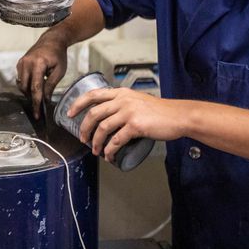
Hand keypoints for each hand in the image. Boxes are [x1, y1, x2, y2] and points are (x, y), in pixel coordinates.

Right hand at [15, 32, 68, 118]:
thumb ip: (51, 85)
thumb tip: (45, 99)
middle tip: (39, 105)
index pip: (35, 87)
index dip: (36, 102)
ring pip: (21, 84)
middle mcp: (27, 62)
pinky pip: (21, 78)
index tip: (37, 114)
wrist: (51, 40)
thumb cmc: (58, 55)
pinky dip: (27, 83)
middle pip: (25, 87)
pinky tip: (35, 82)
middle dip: (32, 97)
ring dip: (29, 90)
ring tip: (39, 91)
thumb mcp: (59, 71)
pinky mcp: (20, 63)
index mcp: (39, 63)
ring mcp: (22, 62)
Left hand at [67, 87, 184, 162]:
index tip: (70, 113)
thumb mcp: (138, 100)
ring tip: (96, 150)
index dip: (78, 104)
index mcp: (121, 93)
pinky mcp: (136, 125)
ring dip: (96, 142)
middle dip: (84, 128)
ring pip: (102, 128)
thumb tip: (109, 115)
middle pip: (94, 114)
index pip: (93, 95)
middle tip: (83, 138)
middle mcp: (123, 100)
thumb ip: (124, 103)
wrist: (179, 116)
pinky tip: (109, 155)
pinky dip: (110, 150)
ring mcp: (129, 112)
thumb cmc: (161, 111)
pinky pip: (116, 140)